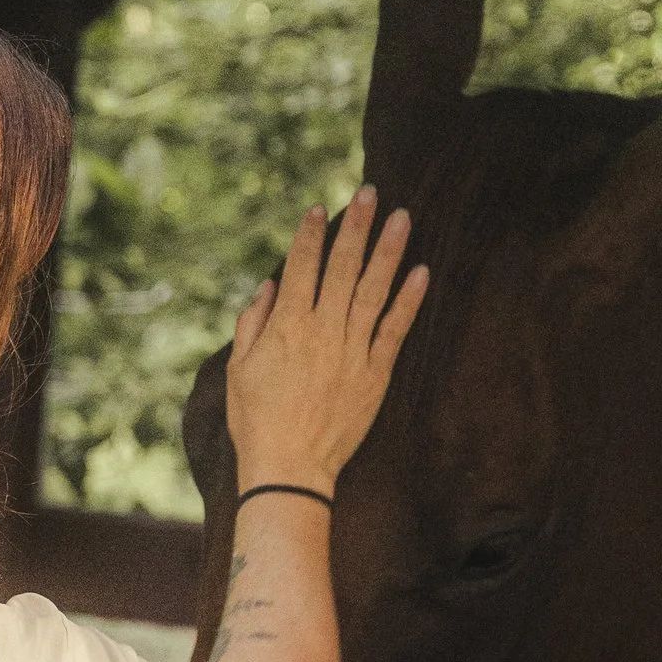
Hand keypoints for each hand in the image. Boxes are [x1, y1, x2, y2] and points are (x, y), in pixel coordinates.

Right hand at [227, 187, 426, 497]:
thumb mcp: (239, 369)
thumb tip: (268, 286)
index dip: (309, 235)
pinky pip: (395, 330)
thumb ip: (253, 323)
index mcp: (287, 327)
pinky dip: (409, 300)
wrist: (290, 468)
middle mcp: (322, 331)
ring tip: (402, 217)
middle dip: (356, 226)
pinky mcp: (375, 374)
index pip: (301, 268)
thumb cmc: (256, 420)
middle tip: (370, 192)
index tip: (318, 208)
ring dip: (388, 250)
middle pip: (342, 268)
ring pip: (374, 290)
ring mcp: (352, 351)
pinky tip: (421, 271)